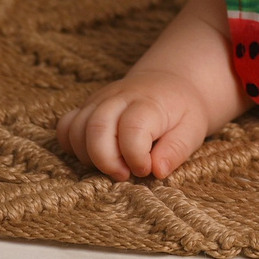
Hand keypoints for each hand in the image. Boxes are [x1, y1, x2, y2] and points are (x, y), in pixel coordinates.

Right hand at [55, 66, 216, 181]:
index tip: (146, 170)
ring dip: (88, 157)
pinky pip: (66, 126)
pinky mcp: (87, 107)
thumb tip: (157, 171)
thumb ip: (176, 150)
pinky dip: (72, 146)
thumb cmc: (182, 111)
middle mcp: (118, 98)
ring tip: (113, 166)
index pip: (132, 128)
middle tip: (125, 175)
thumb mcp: (193, 129)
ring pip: (75, 129)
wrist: (169, 83)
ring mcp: (98, 101)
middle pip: (96, 128)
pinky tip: (93, 157)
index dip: (136, 156)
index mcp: (148, 103)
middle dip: (106, 161)